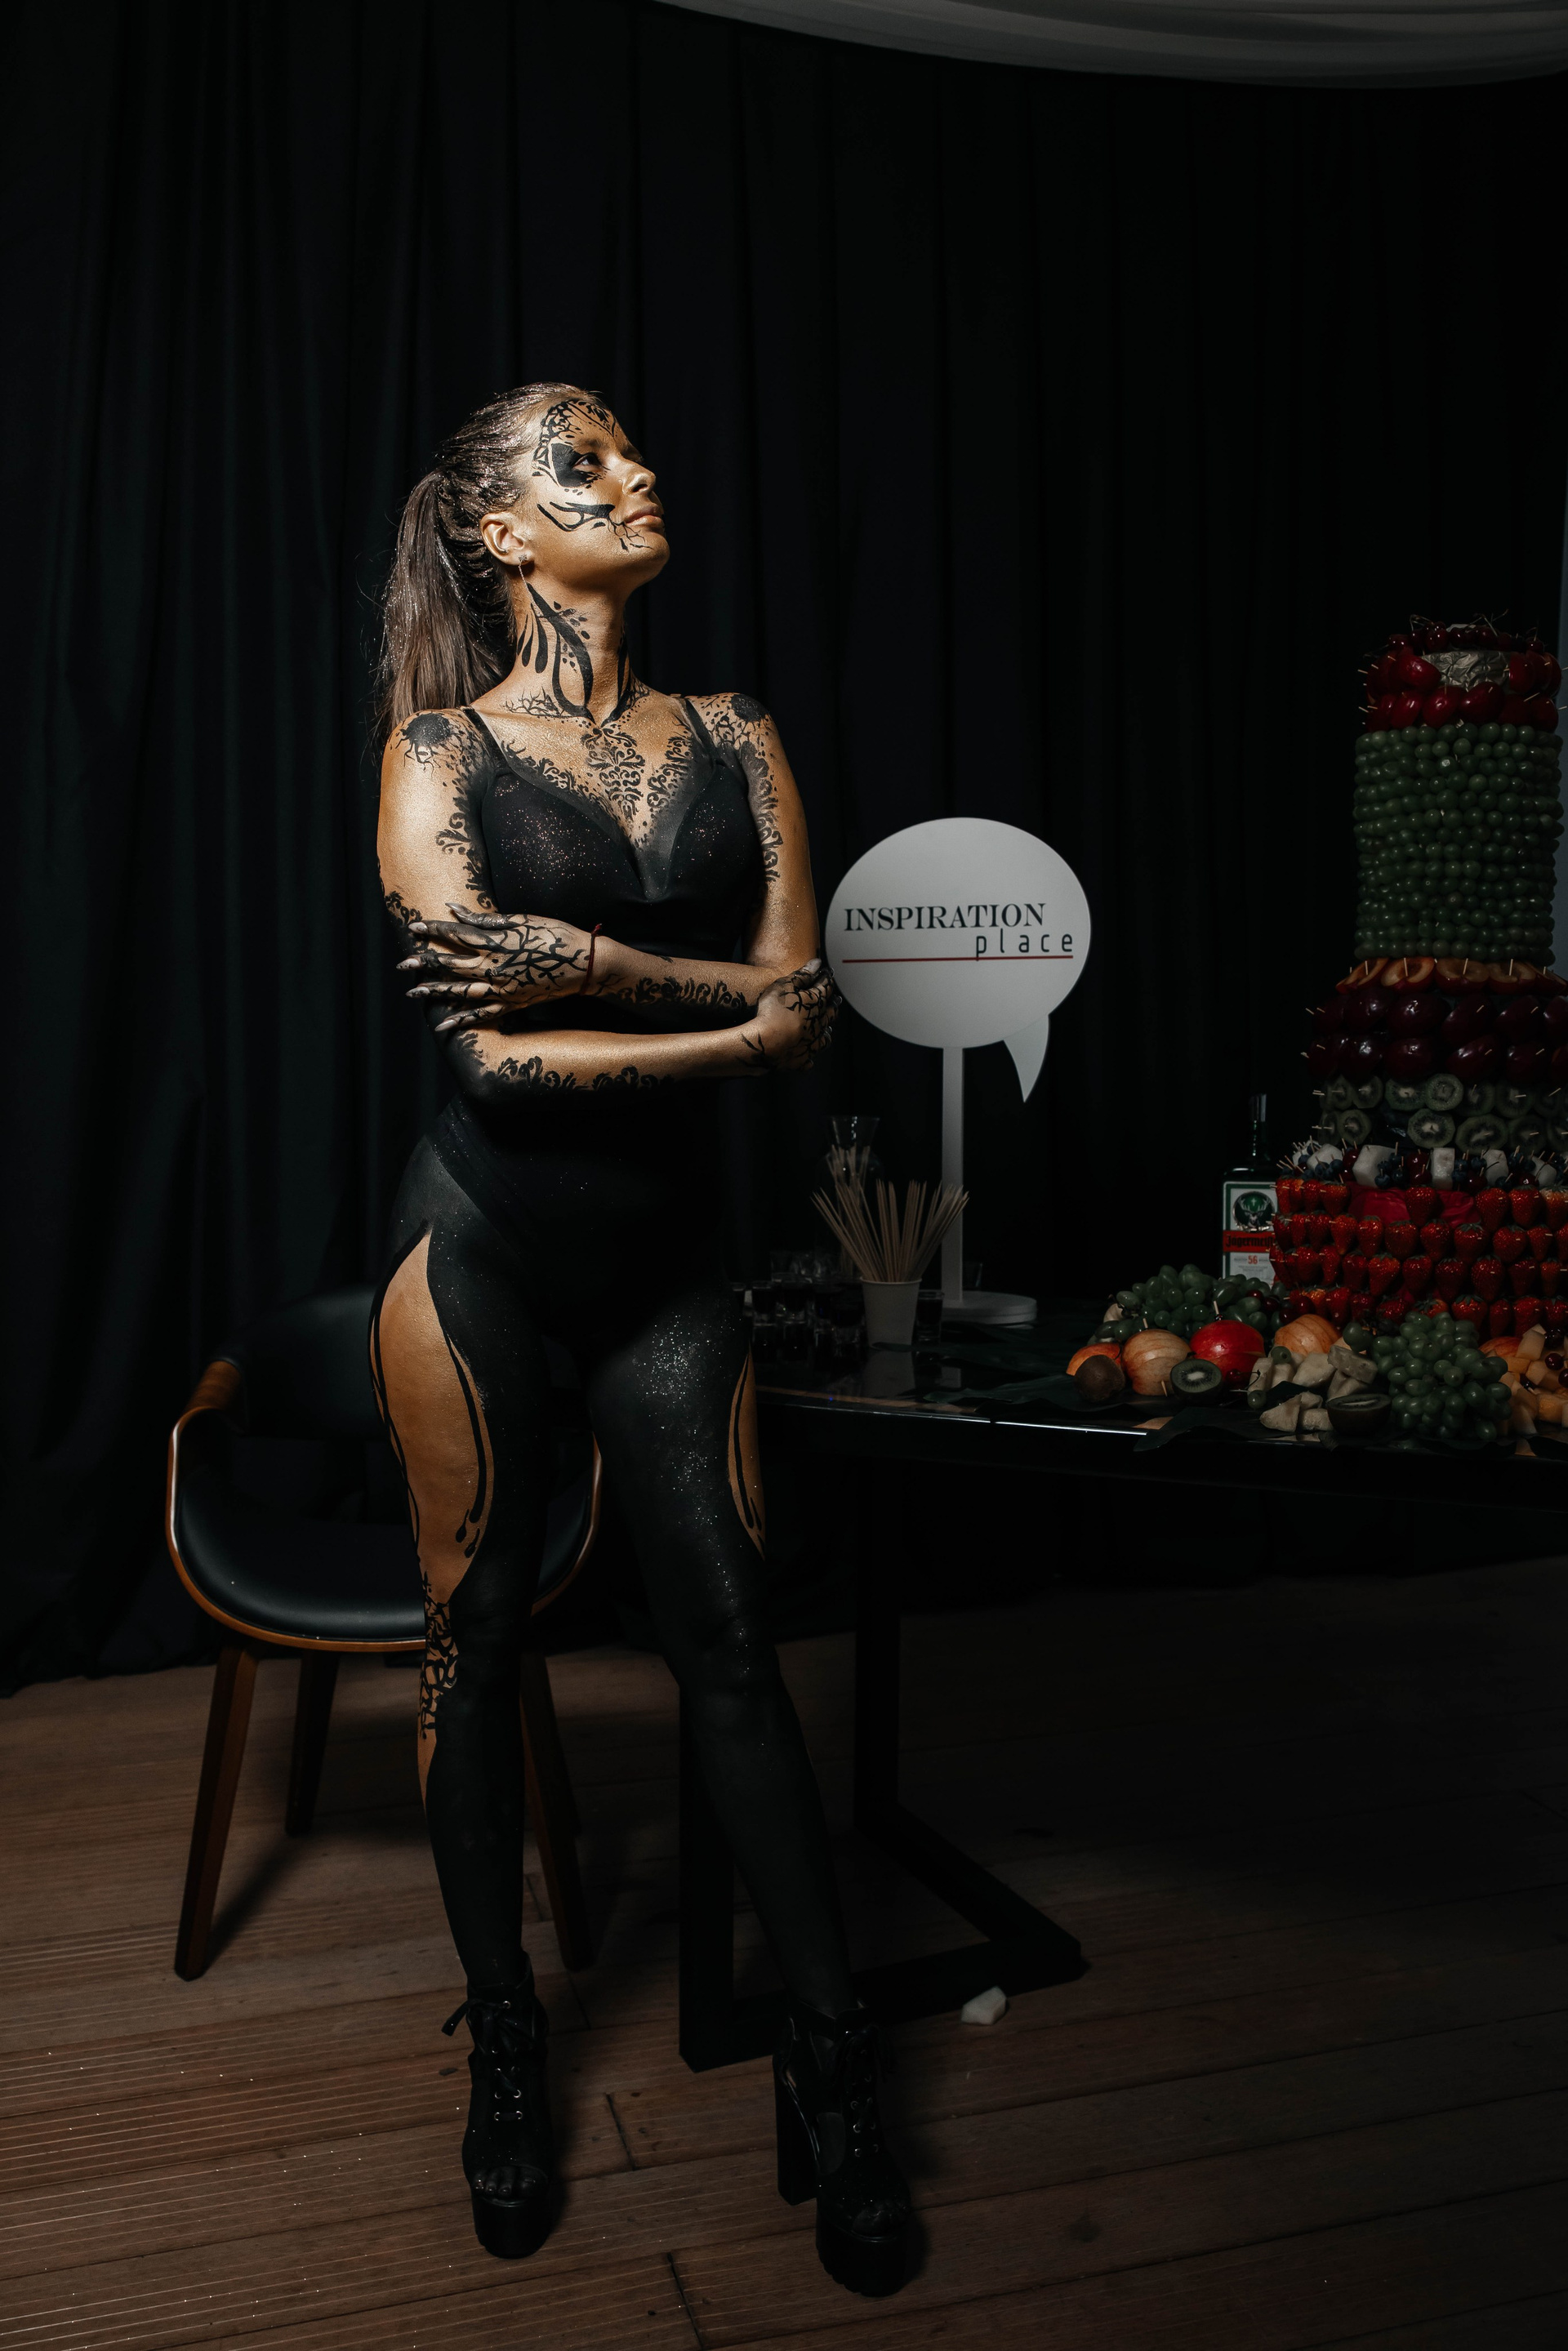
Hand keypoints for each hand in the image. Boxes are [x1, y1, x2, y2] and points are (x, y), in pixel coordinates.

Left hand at [399, 906, 596, 1031]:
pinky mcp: (511, 1004)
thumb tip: (456, 909)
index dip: (434, 930)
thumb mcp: (522, 920)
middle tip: (403, 964)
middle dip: (425, 963)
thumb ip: (486, 920)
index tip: (414, 927)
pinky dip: (461, 1020)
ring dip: (435, 991)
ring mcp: (502, 989)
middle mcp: (494, 968)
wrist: (584, 964)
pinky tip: (442, 1025)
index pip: (457, 935)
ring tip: (413, 992)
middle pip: (452, 965)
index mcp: (496, 943)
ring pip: (460, 991)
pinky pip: (482, 1014)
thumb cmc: (555, 935)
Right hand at [738, 962, 838, 1072]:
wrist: (765, 1044)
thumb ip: (801, 975)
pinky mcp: (802, 1059)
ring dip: (827, 1031)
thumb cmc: (771, 1012)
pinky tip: (810, 1056)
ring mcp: (811, 1043)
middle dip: (834, 1004)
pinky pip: (810, 1058)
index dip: (827, 978)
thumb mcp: (784, 987)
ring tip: (828, 1028)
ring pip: (825, 1037)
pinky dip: (811, 1056)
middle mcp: (818, 1023)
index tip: (829, 973)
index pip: (825, 987)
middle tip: (837, 999)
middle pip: (831, 1012)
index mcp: (815, 1003)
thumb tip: (816, 964)